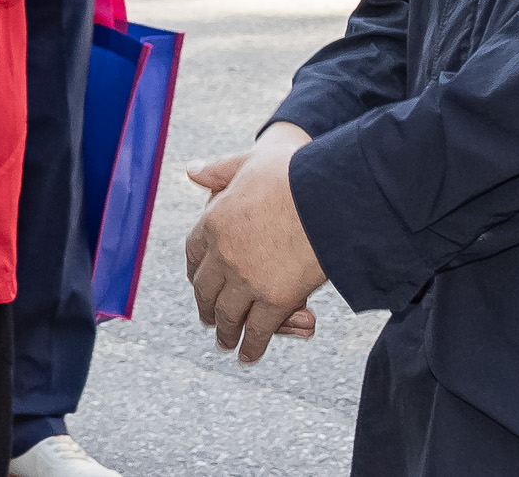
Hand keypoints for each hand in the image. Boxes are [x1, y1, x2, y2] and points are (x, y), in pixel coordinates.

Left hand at [186, 121, 325, 360]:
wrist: (327, 195)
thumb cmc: (292, 173)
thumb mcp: (249, 163)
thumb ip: (219, 170)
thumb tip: (191, 171)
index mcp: (213, 222)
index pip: (193, 253)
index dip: (194, 270)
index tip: (197, 281)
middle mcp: (224, 255)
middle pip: (205, 290)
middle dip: (206, 307)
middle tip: (209, 319)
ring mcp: (247, 280)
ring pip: (229, 315)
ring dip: (226, 333)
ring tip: (226, 343)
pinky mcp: (275, 300)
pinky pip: (259, 331)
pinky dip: (253, 346)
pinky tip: (249, 356)